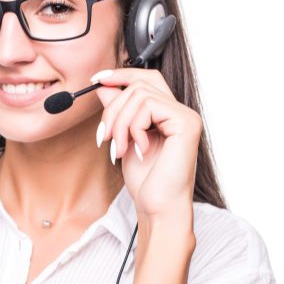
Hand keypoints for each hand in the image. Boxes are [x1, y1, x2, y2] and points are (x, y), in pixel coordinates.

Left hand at [91, 67, 200, 218]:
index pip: (146, 78)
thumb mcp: (124, 140)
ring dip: (120, 123)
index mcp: (166, 114)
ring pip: (139, 94)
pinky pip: (149, 106)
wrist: (158, 207)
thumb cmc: (146, 182)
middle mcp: (179, 111)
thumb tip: (104, 86)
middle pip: (139, 84)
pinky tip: (139, 150)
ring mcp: (185, 116)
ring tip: (120, 150)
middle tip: (105, 138)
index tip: (97, 80)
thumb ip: (118, 112)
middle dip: (113, 109)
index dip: (121, 75)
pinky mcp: (186, 122)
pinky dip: (134, 128)